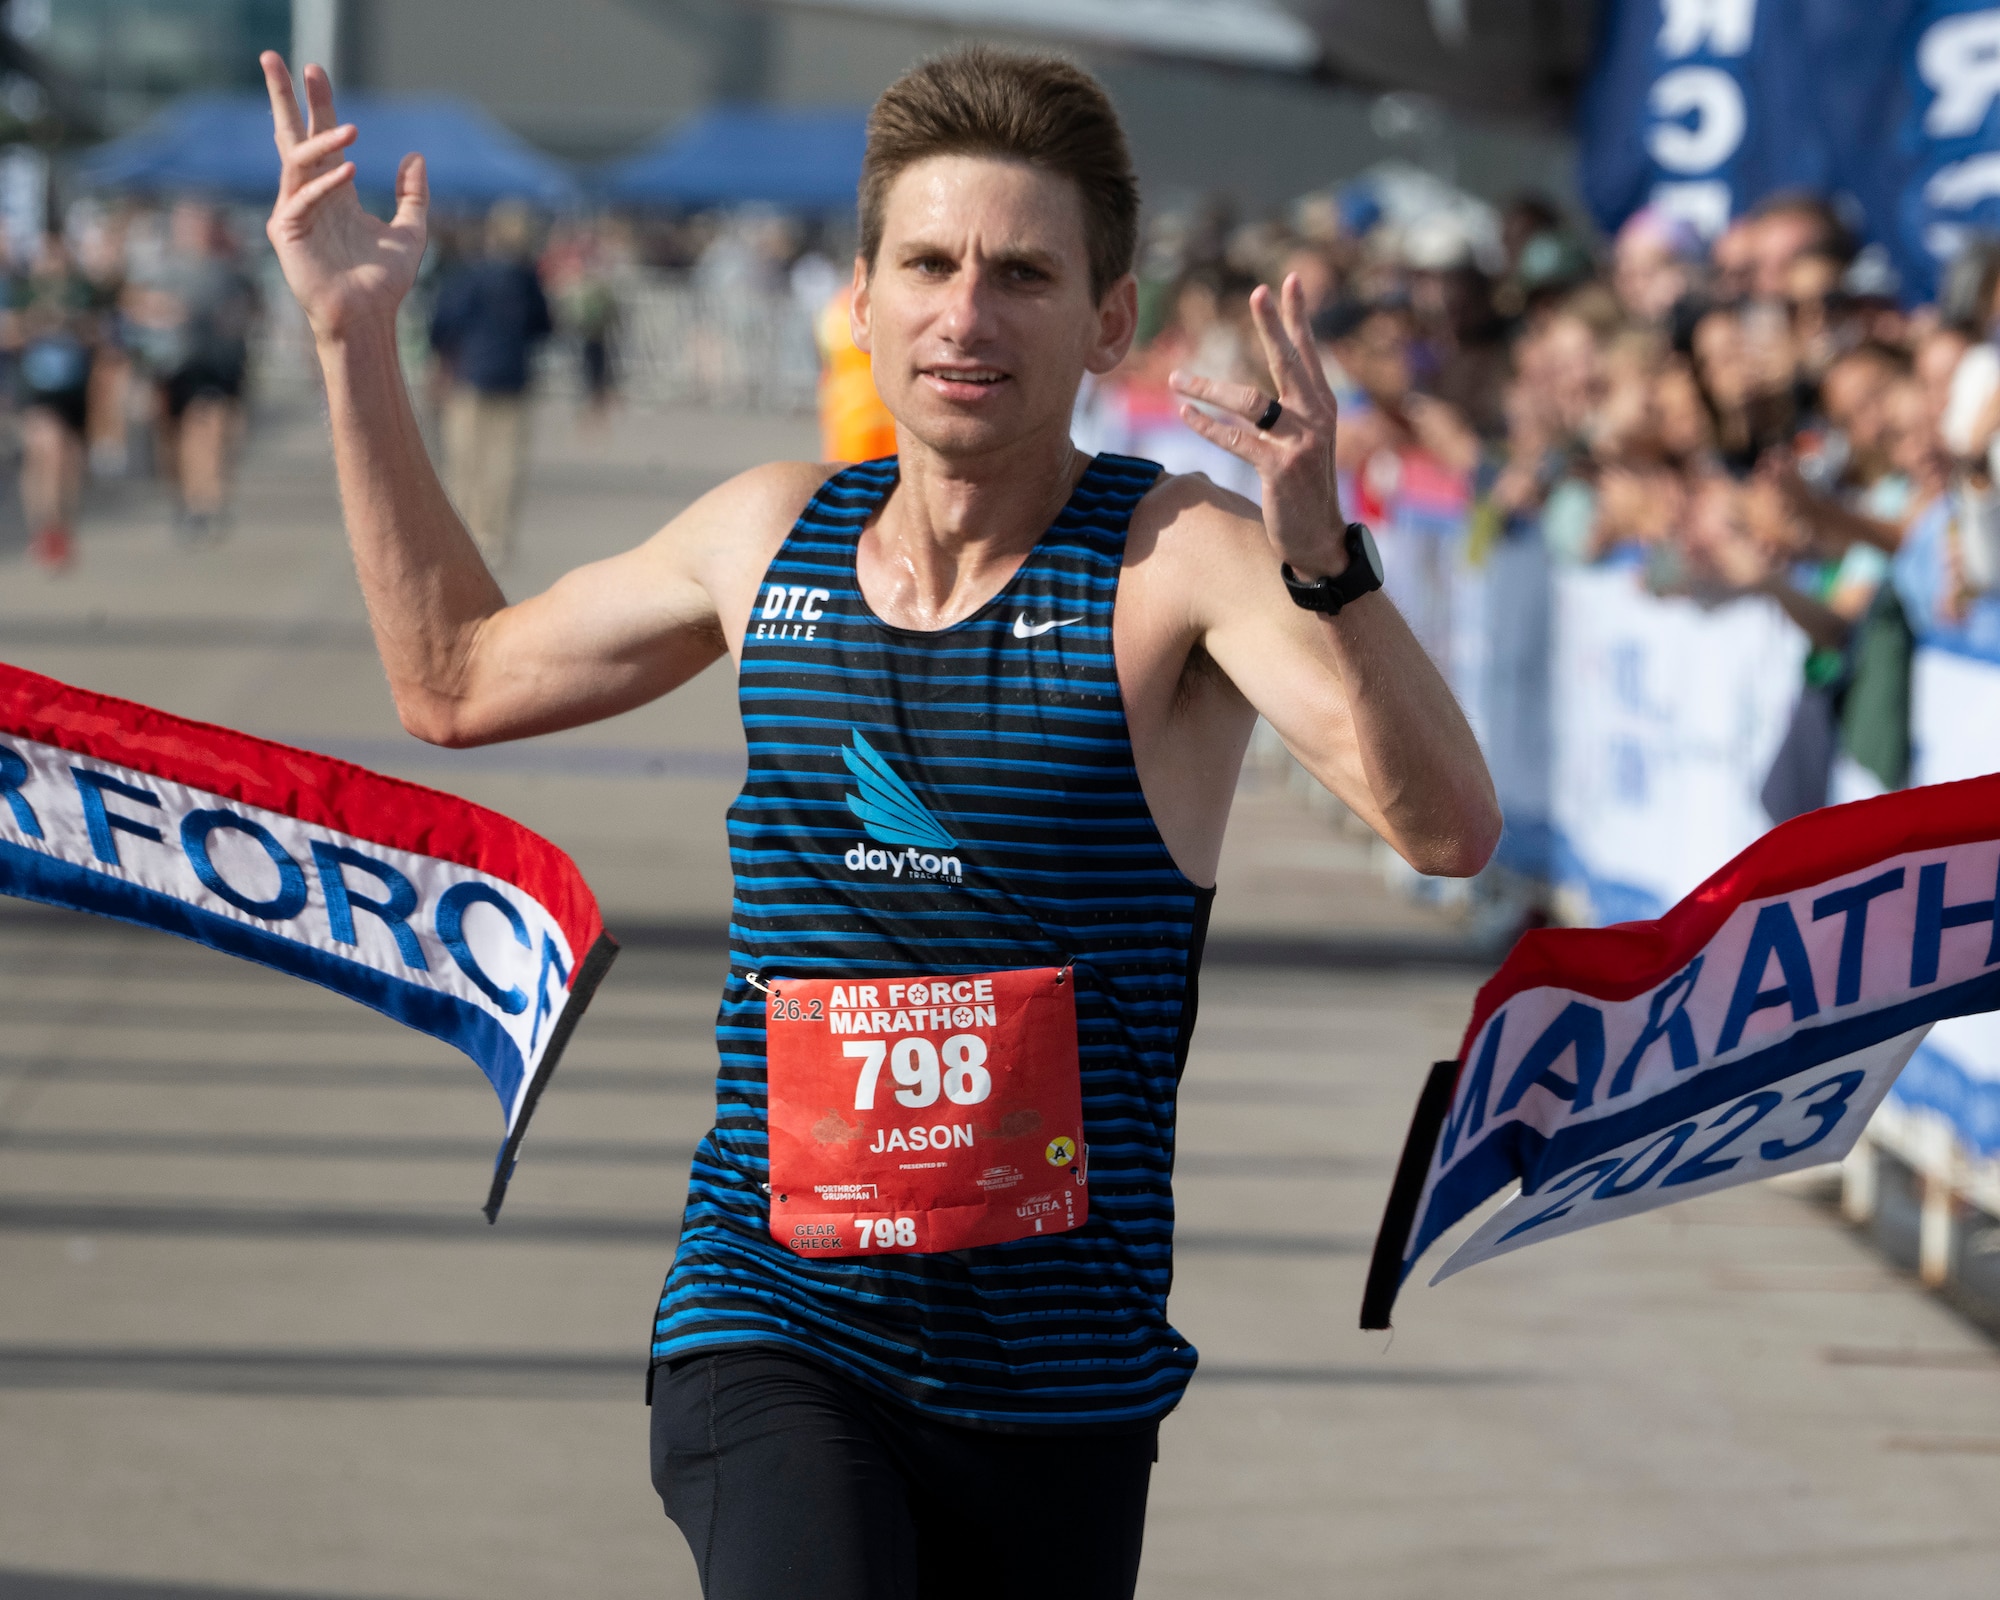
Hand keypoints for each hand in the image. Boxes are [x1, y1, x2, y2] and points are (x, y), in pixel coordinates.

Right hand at [261, 52, 426, 343]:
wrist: (368, 318)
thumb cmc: (383, 282)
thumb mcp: (411, 231)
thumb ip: (414, 194)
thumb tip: (415, 155)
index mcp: (334, 192)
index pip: (322, 138)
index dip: (319, 105)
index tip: (315, 70)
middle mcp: (310, 195)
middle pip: (292, 135)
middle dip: (285, 98)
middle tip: (275, 58)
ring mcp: (294, 211)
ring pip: (298, 161)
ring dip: (323, 142)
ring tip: (354, 129)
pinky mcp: (286, 231)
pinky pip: (303, 197)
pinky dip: (326, 183)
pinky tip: (350, 172)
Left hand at [1169, 275, 1347, 578]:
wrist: (1318, 539)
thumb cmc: (1304, 489)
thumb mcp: (1305, 445)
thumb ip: (1288, 414)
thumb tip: (1260, 394)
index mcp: (1322, 406)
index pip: (1307, 353)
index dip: (1297, 317)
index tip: (1287, 280)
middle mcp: (1316, 418)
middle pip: (1288, 362)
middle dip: (1273, 325)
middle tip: (1257, 291)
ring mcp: (1300, 443)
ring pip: (1250, 401)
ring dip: (1208, 387)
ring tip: (1175, 378)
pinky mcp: (1280, 468)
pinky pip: (1236, 439)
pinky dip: (1207, 426)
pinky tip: (1184, 413)